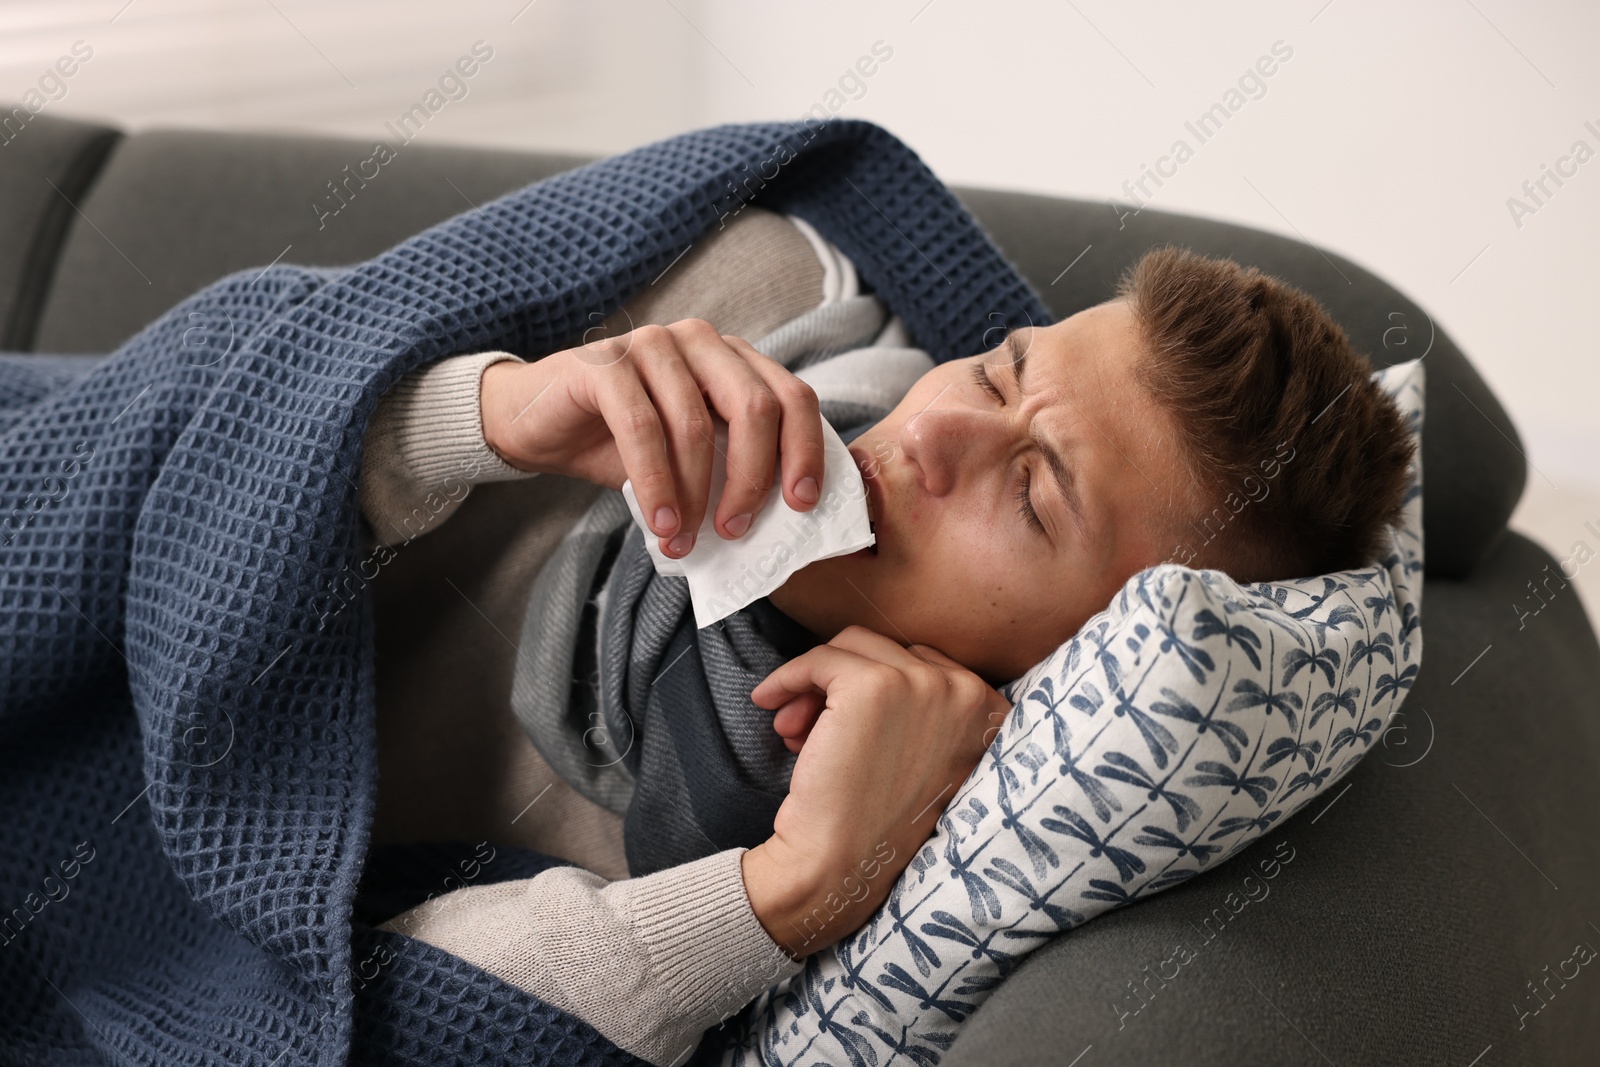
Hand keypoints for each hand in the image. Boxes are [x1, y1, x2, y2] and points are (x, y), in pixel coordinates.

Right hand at [479, 319, 825, 558]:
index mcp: (733, 360)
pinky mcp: (604, 363)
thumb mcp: (690, 458)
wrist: (539, 424)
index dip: (805, 450)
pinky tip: (659, 523)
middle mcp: (700, 341)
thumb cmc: (622, 444)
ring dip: (693, 494)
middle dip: (753, 478)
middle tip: (736, 530)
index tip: (803, 504)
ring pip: (695, 424)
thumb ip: (732, 469)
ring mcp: (651, 344)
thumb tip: (780, 522)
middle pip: (754, 407)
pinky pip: (641, 427)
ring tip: (684, 541)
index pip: (792, 397)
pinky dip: (655, 483)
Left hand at [740, 626, 1013, 958]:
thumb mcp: (924, 759)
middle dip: (841, 685)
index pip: (924, 666)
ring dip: (815, 683)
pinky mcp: (874, 684)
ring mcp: (925, 685)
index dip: (876, 692)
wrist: (839, 869)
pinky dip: (789, 676)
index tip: (844, 729)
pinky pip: (821, 657)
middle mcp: (970, 694)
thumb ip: (920, 710)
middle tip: (807, 729)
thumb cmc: (874, 823)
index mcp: (993, 715)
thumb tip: (864, 664)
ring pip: (854, 646)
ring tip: (792, 730)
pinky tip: (768, 702)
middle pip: (889, 650)